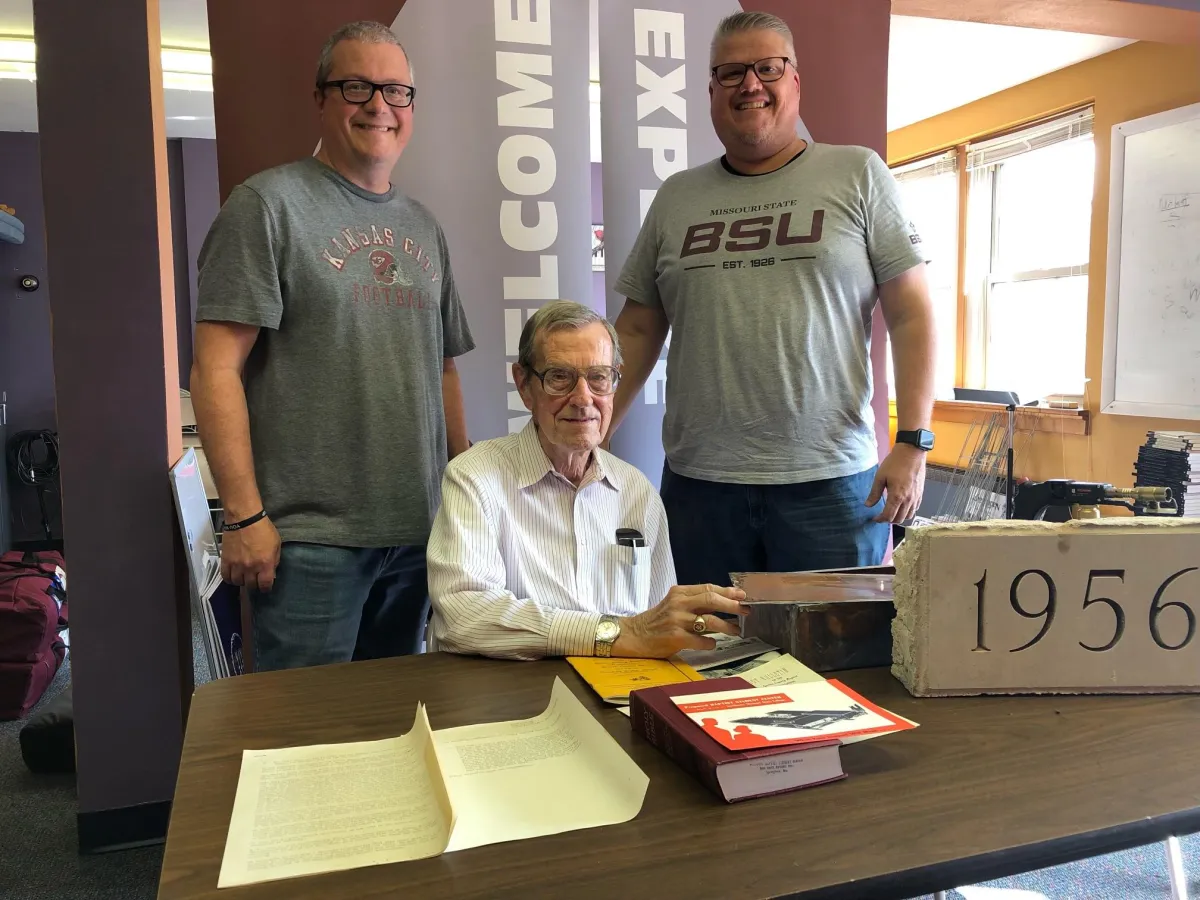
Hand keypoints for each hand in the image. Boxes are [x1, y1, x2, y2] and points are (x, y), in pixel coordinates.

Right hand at [220, 516, 280, 591]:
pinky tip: (234, 574)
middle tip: (255, 580)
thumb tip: (271, 572)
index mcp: (265, 564)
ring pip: (237, 582)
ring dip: (242, 581)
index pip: (265, 585)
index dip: (266, 588)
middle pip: (251, 586)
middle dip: (254, 584)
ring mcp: (237, 565)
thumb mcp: (276, 544)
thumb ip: (274, 561)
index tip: (266, 586)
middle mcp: (250, 567)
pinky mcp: (225, 560)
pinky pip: (225, 576)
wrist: (244, 518)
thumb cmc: (263, 529)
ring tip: (244, 576)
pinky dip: (230, 578)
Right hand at [613, 583, 749, 657]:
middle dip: (732, 605)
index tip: (742, 595)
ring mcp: (676, 620)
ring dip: (727, 626)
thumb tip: (724, 604)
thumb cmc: (657, 621)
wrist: (634, 635)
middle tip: (746, 610)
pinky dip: (711, 642)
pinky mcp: (675, 637)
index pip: (707, 588)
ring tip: (736, 630)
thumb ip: (694, 603)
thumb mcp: (673, 605)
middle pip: (711, 599)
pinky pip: (700, 640)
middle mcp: (678, 604)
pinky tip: (713, 643)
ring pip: (709, 621)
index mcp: (679, 592)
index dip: (727, 591)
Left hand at [866, 444, 926, 523]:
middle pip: (899, 519)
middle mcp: (908, 500)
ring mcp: (916, 497)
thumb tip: (868, 505)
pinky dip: (908, 511)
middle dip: (889, 520)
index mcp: (897, 496)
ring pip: (909, 516)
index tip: (874, 518)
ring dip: (899, 517)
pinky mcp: (921, 493)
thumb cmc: (895, 463)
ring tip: (892, 511)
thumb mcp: (880, 477)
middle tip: (881, 515)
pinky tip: (902, 506)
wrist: (912, 452)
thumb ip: (874, 493)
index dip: (880, 519)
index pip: (888, 516)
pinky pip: (915, 508)